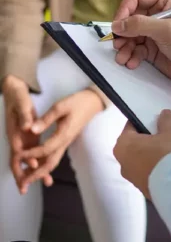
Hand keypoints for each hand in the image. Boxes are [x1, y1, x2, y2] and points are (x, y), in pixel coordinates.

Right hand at [2, 75, 51, 193]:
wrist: (14, 92)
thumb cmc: (18, 97)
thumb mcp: (22, 103)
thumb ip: (24, 116)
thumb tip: (27, 127)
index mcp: (15, 131)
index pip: (18, 149)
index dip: (25, 158)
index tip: (35, 165)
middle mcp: (17, 138)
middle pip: (18, 159)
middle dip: (22, 174)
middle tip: (25, 188)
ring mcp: (23, 139)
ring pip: (26, 159)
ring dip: (32, 171)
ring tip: (44, 182)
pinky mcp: (28, 138)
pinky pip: (32, 153)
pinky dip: (38, 162)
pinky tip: (46, 169)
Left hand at [19, 89, 103, 191]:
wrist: (92, 103)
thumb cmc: (77, 103)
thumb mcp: (60, 106)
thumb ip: (46, 119)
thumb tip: (32, 130)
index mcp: (64, 134)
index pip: (46, 149)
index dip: (32, 154)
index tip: (19, 156)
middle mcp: (65, 142)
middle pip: (51, 163)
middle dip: (37, 173)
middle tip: (24, 181)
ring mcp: (66, 142)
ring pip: (53, 161)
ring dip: (40, 171)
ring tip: (28, 178)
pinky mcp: (65, 140)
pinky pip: (54, 156)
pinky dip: (45, 163)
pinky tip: (38, 165)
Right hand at [112, 0, 170, 84]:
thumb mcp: (165, 30)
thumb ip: (139, 25)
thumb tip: (116, 25)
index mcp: (163, 1)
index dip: (123, 11)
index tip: (117, 27)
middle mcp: (155, 15)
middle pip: (128, 19)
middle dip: (122, 34)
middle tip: (118, 45)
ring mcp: (152, 32)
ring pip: (129, 36)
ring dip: (124, 48)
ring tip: (122, 58)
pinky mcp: (151, 48)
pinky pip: (135, 50)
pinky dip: (131, 56)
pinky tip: (132, 63)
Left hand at [114, 110, 170, 198]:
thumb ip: (166, 119)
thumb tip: (163, 115)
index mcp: (123, 145)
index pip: (132, 126)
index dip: (145, 121)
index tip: (157, 121)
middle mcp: (123, 163)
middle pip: (136, 144)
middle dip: (150, 139)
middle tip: (166, 136)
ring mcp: (133, 180)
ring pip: (143, 159)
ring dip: (154, 154)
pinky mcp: (145, 191)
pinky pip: (151, 173)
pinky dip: (159, 168)